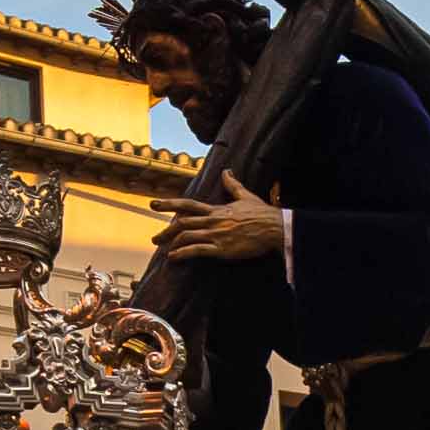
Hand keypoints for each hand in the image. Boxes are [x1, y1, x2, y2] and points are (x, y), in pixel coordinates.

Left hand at [150, 191, 285, 264]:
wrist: (275, 228)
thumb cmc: (262, 213)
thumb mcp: (245, 196)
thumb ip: (233, 185)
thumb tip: (227, 171)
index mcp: (216, 209)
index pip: (187, 205)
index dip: (169, 204)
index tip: (154, 204)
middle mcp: (213, 221)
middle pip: (182, 223)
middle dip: (166, 231)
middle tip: (155, 239)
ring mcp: (216, 235)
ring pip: (186, 236)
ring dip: (172, 244)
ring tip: (165, 251)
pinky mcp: (222, 249)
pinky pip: (197, 250)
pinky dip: (182, 254)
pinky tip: (174, 258)